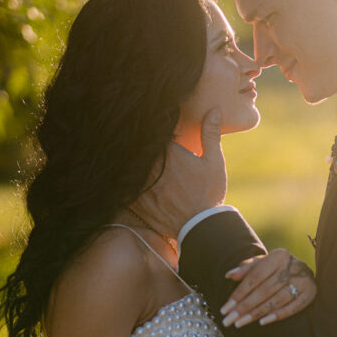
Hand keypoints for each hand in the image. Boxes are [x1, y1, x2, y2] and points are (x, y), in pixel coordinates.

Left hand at [131, 109, 227, 238]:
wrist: (200, 227)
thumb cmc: (208, 193)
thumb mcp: (213, 162)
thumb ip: (210, 134)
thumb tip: (214, 110)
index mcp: (169, 153)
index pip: (154, 133)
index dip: (152, 128)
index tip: (150, 122)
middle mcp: (152, 167)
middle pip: (138, 148)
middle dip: (139, 144)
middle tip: (130, 134)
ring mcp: (142, 185)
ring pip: (128, 165)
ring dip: (129, 161)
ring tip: (123, 154)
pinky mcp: (137, 201)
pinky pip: (123, 187)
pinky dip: (123, 182)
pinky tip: (122, 178)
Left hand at [220, 249, 315, 327]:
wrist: (303, 269)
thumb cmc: (276, 267)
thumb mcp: (262, 263)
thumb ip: (246, 268)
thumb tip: (229, 275)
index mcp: (278, 256)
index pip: (254, 277)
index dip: (238, 294)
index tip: (225, 308)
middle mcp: (292, 267)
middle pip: (264, 291)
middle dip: (244, 307)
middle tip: (229, 320)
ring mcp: (303, 281)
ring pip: (276, 300)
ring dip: (257, 313)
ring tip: (240, 323)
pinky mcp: (310, 293)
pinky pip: (293, 308)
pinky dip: (277, 315)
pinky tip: (262, 322)